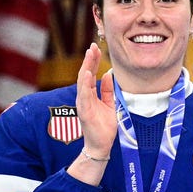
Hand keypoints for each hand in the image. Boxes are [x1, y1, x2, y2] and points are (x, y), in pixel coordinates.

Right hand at [70, 42, 116, 183]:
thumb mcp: (109, 104)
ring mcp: (83, 103)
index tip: (96, 48)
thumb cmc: (104, 126)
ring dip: (86, 67)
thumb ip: (107, 91)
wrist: (101, 145)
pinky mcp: (84, 111)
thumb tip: (108, 74)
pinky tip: (88, 73)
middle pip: (85, 74)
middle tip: (93, 46)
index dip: (93, 61)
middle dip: (89, 59)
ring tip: (90, 54)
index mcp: (90, 95)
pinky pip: (84, 94)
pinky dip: (85, 83)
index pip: (90, 74)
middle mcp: (84, 97)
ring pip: (83, 81)